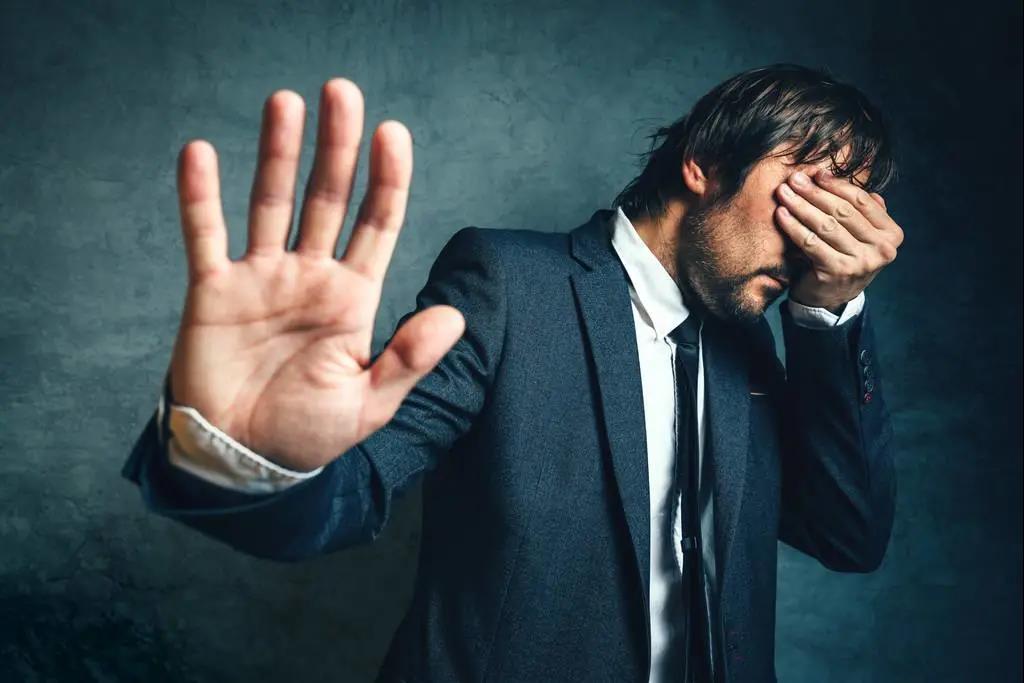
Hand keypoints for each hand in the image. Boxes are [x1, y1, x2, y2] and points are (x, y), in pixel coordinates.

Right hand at [167, 79, 464, 470]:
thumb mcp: (368, 404)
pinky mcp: (213, 291)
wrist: (243, 460)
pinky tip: (201, 154)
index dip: (387, 179)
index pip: (377, 225)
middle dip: (337, 147)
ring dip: (278, 153)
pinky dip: (200, 197)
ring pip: (271, 202)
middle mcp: (310, 276)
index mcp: (353, 297)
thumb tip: (454, 317)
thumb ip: (408, 360)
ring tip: (286, 102)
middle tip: (342, 91)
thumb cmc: (309, 434)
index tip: (393, 132)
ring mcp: (261, 278)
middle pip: (327, 198)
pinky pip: (204, 234)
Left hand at [773, 168, 903, 311]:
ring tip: (784, 192)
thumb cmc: (845, 258)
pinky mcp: (837, 271)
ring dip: (801, 206)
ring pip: (825, 225)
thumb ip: (861, 210)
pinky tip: (781, 214)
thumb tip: (851, 177)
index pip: (861, 202)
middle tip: (794, 179)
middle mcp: (882, 249)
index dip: (837, 185)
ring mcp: (861, 262)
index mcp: (892, 234)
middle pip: (842, 211)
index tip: (816, 173)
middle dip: (815, 192)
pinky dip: (793, 226)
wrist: (832, 299)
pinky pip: (810, 242)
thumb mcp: (860, 235)